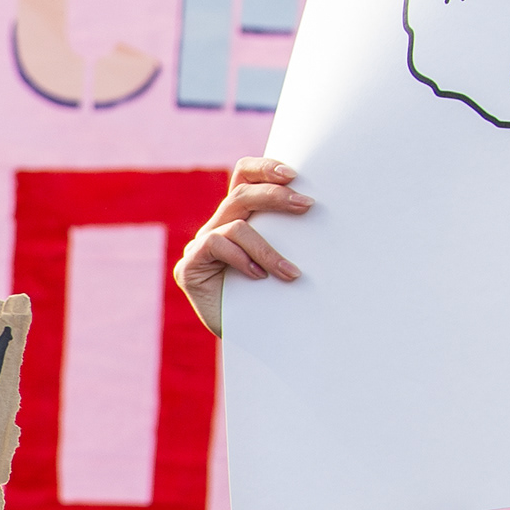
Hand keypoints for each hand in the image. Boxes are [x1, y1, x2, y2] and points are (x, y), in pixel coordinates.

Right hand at [177, 158, 310, 335]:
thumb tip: (321, 207)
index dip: (264, 168)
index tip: (295, 175)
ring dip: (267, 247)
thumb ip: (290, 234)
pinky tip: (258, 278)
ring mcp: (200, 247)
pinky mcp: (189, 268)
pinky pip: (215, 246)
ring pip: (235, 225)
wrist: (254, 342)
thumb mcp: (286, 259)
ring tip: (291, 271)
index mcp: (239, 218)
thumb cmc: (276, 298)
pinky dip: (242, 259)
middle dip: (275, 196)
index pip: (243, 176)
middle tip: (306, 206)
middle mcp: (217, 227)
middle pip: (240, 193)